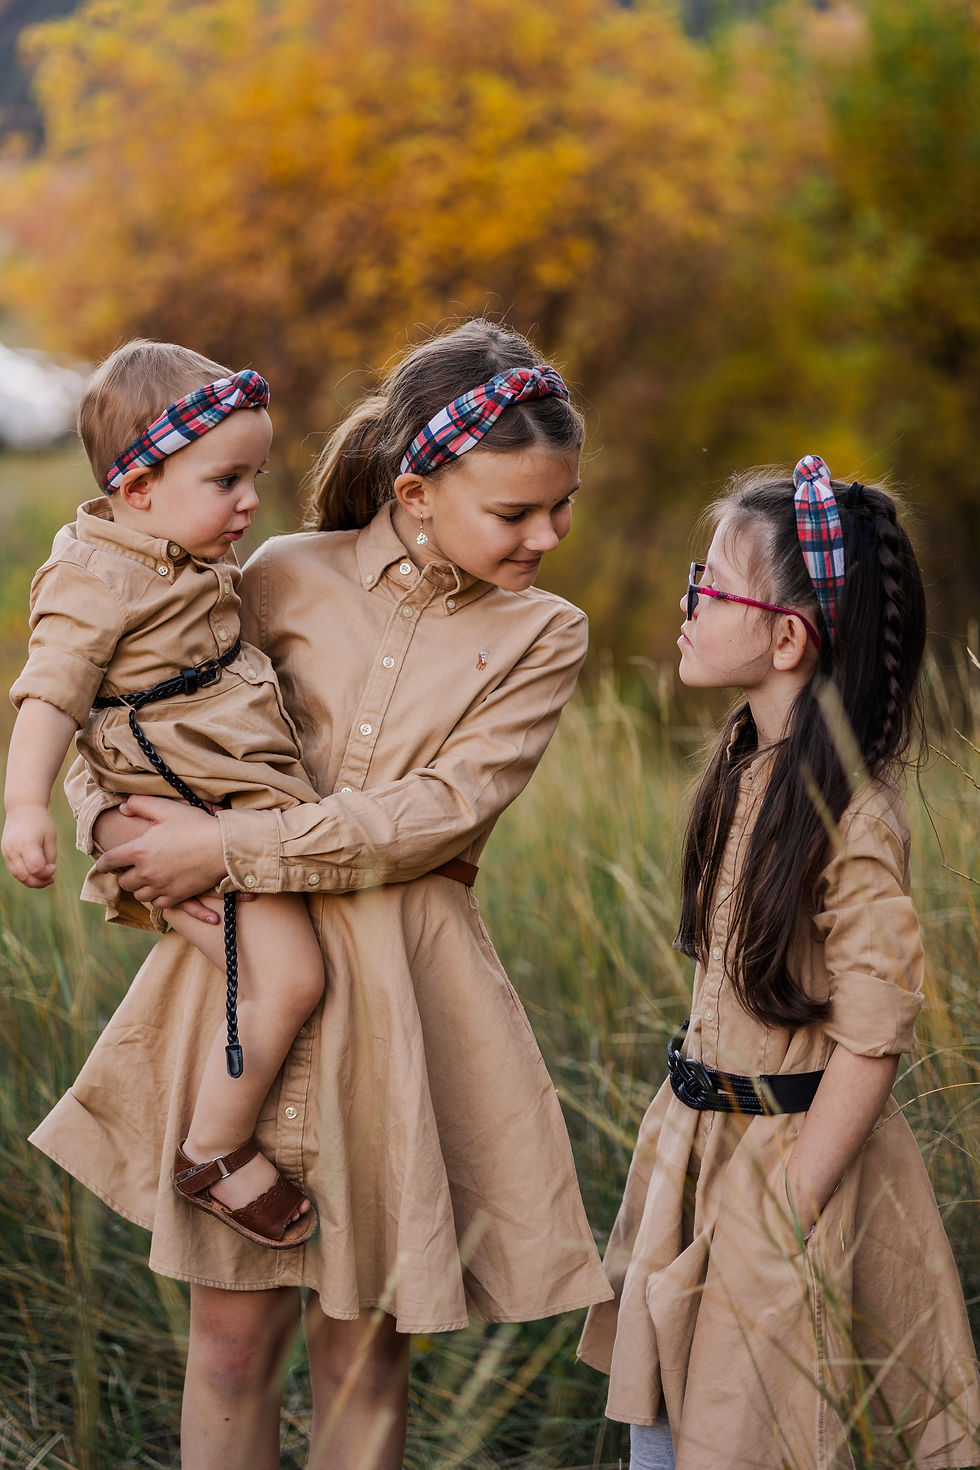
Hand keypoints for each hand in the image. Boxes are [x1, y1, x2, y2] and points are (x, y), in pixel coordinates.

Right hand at [1, 805, 57, 886]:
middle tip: (51, 880)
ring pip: (18, 876)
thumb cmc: (40, 821)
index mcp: (27, 844)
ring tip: (45, 879)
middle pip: (25, 876)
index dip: (47, 873)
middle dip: (40, 882)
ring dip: (32, 881)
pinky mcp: (5, 852)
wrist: (22, 808)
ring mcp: (6, 852)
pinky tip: (36, 872)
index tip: (55, 867)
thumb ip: (50, 857)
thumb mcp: (51, 837)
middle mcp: (13, 849)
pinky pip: (14, 870)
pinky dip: (25, 874)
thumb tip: (47, 874)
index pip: (36, 868)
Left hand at [94, 794, 227, 910]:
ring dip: (140, 887)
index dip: (103, 863)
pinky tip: (161, 888)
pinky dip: (156, 897)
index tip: (103, 864)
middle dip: (125, 875)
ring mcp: (161, 886)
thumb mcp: (166, 808)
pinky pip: (157, 903)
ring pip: (139, 894)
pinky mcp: (176, 896)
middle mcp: (146, 872)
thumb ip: (140, 804)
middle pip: (124, 882)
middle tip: (132, 868)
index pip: (109, 860)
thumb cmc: (195, 825)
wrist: (223, 848)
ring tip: (147, 878)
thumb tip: (123, 808)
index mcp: (139, 850)